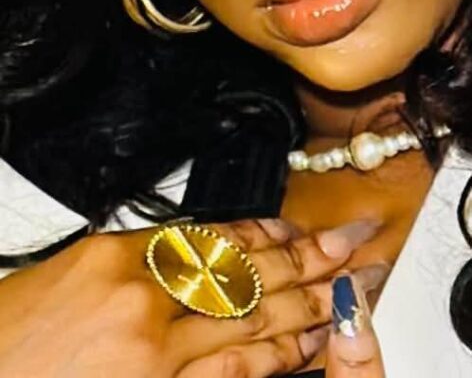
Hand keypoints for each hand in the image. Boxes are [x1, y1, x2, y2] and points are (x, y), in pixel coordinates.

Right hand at [0, 216, 381, 375]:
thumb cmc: (10, 336)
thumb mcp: (68, 273)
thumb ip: (131, 259)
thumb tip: (187, 254)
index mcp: (113, 255)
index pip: (208, 235)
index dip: (262, 231)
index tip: (296, 226)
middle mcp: (140, 299)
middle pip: (242, 272)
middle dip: (305, 257)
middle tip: (350, 243)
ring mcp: (152, 354)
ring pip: (248, 322)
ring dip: (305, 304)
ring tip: (346, 288)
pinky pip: (230, 375)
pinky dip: (274, 360)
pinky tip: (306, 346)